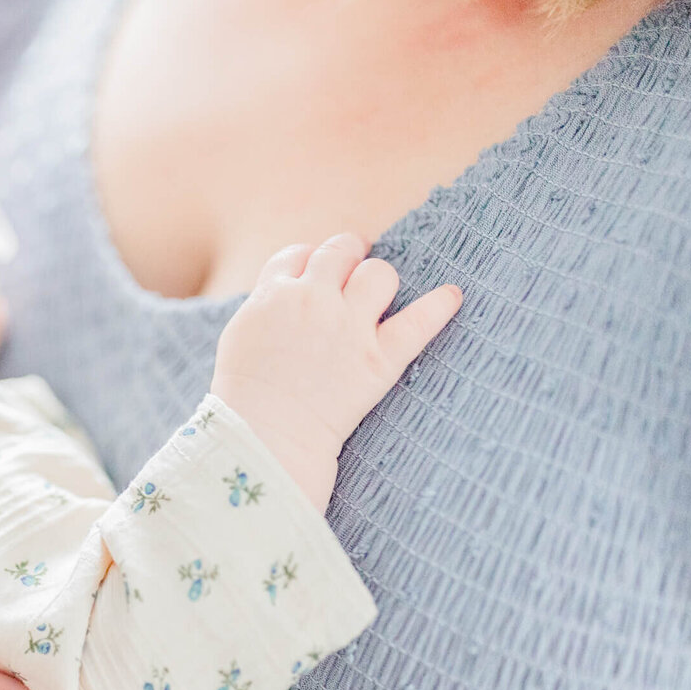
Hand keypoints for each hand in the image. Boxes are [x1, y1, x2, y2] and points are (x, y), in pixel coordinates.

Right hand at [210, 233, 461, 509]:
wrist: (263, 438)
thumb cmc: (243, 399)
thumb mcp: (238, 337)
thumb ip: (264, 305)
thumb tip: (286, 290)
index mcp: (272, 294)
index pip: (297, 255)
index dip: (309, 262)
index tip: (314, 275)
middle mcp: (312, 300)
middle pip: (340, 251)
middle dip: (347, 258)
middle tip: (351, 273)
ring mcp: (348, 327)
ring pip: (378, 273)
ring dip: (378, 281)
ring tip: (377, 297)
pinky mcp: (378, 360)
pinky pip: (419, 321)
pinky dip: (439, 306)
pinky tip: (452, 297)